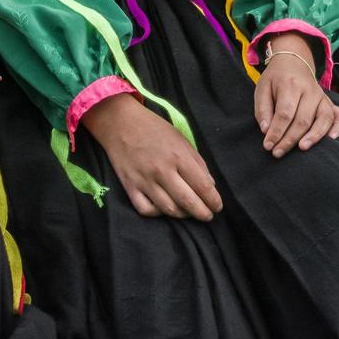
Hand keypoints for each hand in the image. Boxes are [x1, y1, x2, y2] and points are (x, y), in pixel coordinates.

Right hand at [83, 94, 221, 220]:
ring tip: (189, 213)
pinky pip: (146, 210)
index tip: (217, 207)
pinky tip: (165, 209)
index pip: (202, 186)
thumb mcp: (181, 139)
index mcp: (179, 156)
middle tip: (207, 216)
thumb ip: (197, 162)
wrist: (120, 122)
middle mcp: (163, 170)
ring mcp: (145, 180)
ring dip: (183, 215)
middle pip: (188, 202)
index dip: (213, 201)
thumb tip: (210, 185)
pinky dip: (158, 213)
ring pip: (168, 209)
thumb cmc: (154, 128)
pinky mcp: (130, 186)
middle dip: (202, 213)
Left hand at [254, 33, 338, 156]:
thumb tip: (266, 131)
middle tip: (278, 153)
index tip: (268, 145)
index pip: (285, 112)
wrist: (293, 62)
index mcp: (290, 85)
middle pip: (303, 119)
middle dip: (290, 139)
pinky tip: (331, 140)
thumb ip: (263, 110)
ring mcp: (322, 96)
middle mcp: (309, 90)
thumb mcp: (262, 89)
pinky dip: (338, 128)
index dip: (276, 131)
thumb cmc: (275, 79)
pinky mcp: (329, 102)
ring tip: (302, 148)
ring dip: (313, 136)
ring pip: (323, 119)